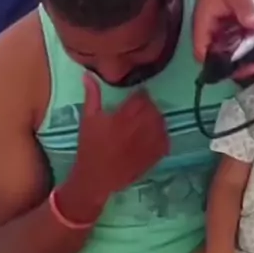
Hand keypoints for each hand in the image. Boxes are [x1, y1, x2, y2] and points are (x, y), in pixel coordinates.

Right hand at [69, 73, 168, 203]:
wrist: (95, 178)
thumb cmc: (89, 147)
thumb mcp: (88, 118)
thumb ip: (92, 95)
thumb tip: (88, 74)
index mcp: (124, 118)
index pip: (142, 98)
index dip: (140, 95)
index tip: (135, 97)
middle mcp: (139, 129)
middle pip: (154, 110)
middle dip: (149, 107)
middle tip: (140, 110)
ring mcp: (148, 144)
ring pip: (162, 124)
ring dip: (156, 120)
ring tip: (146, 122)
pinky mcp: (153, 157)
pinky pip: (165, 141)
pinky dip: (162, 135)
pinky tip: (152, 135)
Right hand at [194, 0, 253, 62]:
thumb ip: (246, 7)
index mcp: (204, 26)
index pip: (204, 55)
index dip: (220, 65)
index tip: (243, 65)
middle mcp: (208, 33)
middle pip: (218, 59)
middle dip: (238, 65)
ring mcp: (218, 31)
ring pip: (228, 52)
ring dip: (244, 57)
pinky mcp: (228, 28)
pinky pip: (236, 42)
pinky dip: (248, 45)